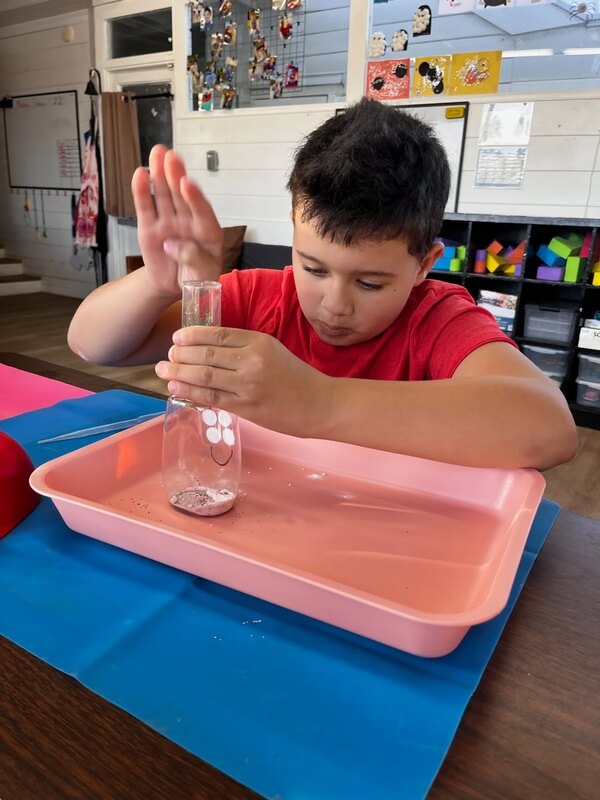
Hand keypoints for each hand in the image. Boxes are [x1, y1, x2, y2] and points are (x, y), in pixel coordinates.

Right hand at [132, 145, 223, 298]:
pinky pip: (146, 208)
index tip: (186, 183)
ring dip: (160, 174)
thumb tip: (174, 245)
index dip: (195, 198)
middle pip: (182, 196)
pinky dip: (142, 192)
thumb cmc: (196, 278)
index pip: (202, 212)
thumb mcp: (202, 275)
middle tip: (170, 155)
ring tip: (157, 153)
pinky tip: (140, 174)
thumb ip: (194, 258)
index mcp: (207, 232)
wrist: (175, 286)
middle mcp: (188, 221)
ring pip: (164, 196)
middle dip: (176, 175)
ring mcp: (168, 222)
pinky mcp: (149, 227)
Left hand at [155, 326, 334, 438]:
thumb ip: (244, 348)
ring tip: (163, 372)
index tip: (177, 338)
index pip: (218, 334)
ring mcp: (247, 385)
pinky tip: (177, 390)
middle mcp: (251, 361)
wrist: (320, 404)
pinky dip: (190, 393)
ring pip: (204, 376)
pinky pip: (211, 398)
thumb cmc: (296, 377)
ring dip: (179, 374)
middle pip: (206, 355)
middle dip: (180, 355)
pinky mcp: (246, 407)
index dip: (192, 336)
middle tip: (166, 356)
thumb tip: (208, 348)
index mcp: (258, 342)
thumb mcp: (273, 351)